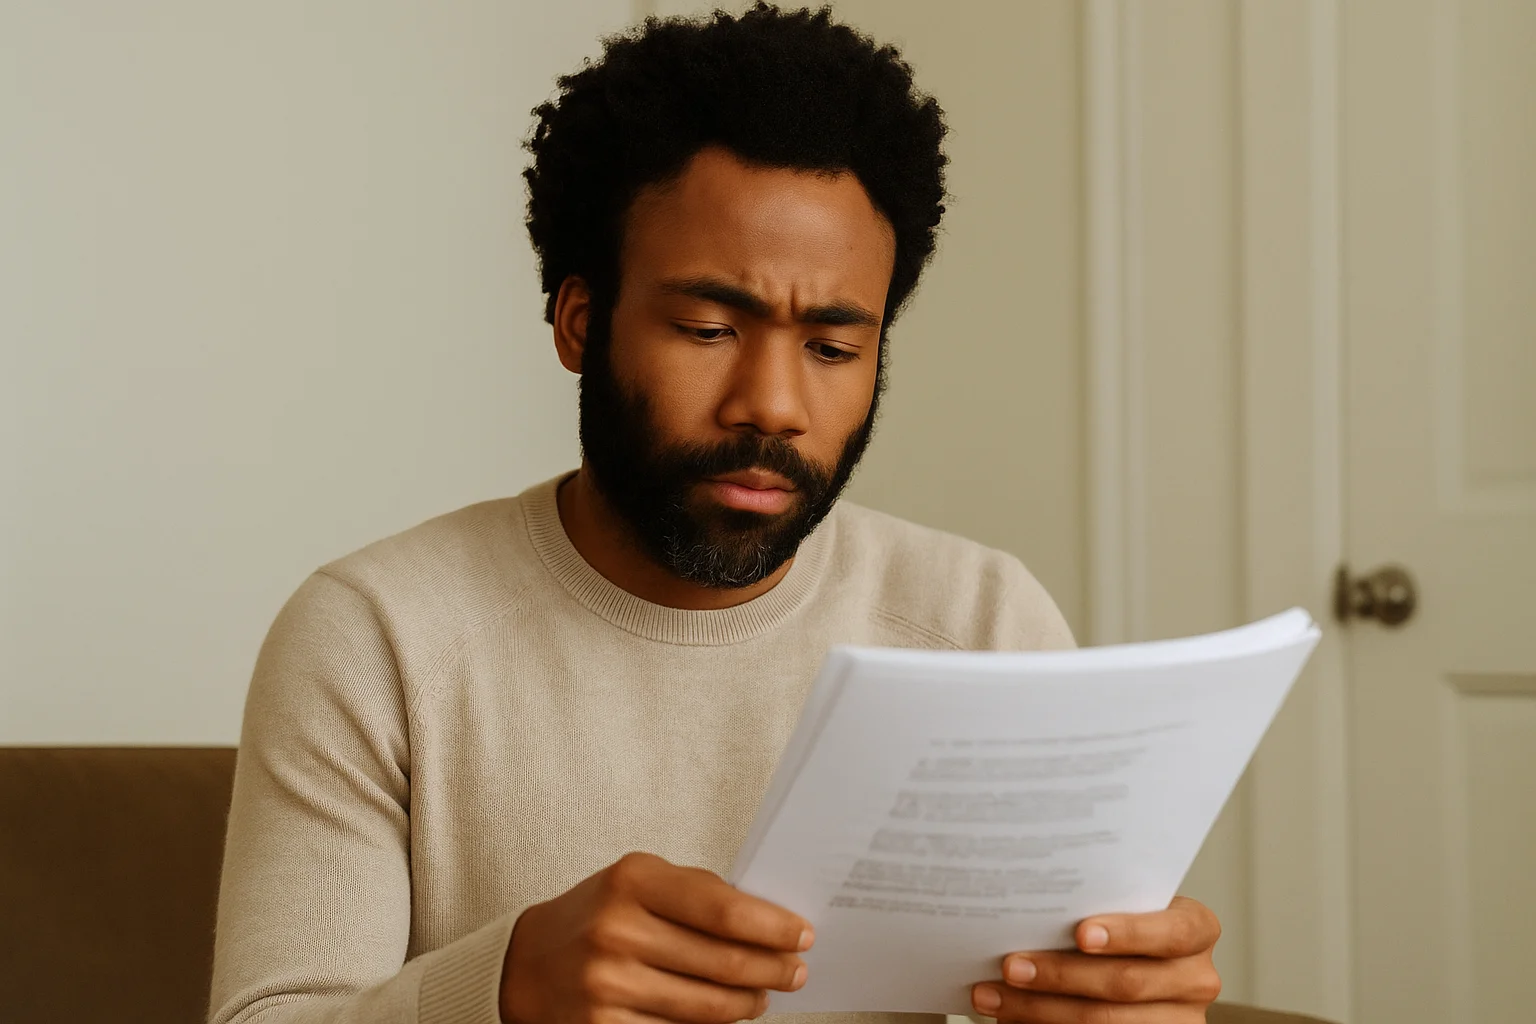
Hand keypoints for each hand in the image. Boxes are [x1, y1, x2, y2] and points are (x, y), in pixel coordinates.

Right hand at [500, 851, 812, 1023]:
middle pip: (723, 963)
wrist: (526, 964)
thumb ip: (698, 893)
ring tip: (762, 997)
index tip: (802, 935)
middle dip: (771, 971)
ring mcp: (608, 985)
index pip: (723, 909)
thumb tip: (768, 919)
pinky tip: (724, 1017)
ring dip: (747, 1004)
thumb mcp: (638, 882)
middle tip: (795, 972)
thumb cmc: (597, 915)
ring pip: (707, 1007)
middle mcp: (617, 931)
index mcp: (632, 881)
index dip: (773, 927)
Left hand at [970, 897, 1221, 1022]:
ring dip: (1040, 1009)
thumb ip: (1094, 904)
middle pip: (1126, 983)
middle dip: (1061, 975)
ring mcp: (1181, 1020)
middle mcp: (1196, 978)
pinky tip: (1012, 1016)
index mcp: (1196, 931)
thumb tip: (1026, 904)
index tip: (1081, 933)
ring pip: (1105, 1022)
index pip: (1173, 931)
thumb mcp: (1119, 908)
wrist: (1128, 960)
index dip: (1129, 933)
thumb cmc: (1116, 927)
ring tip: (993, 996)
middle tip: (1012, 966)